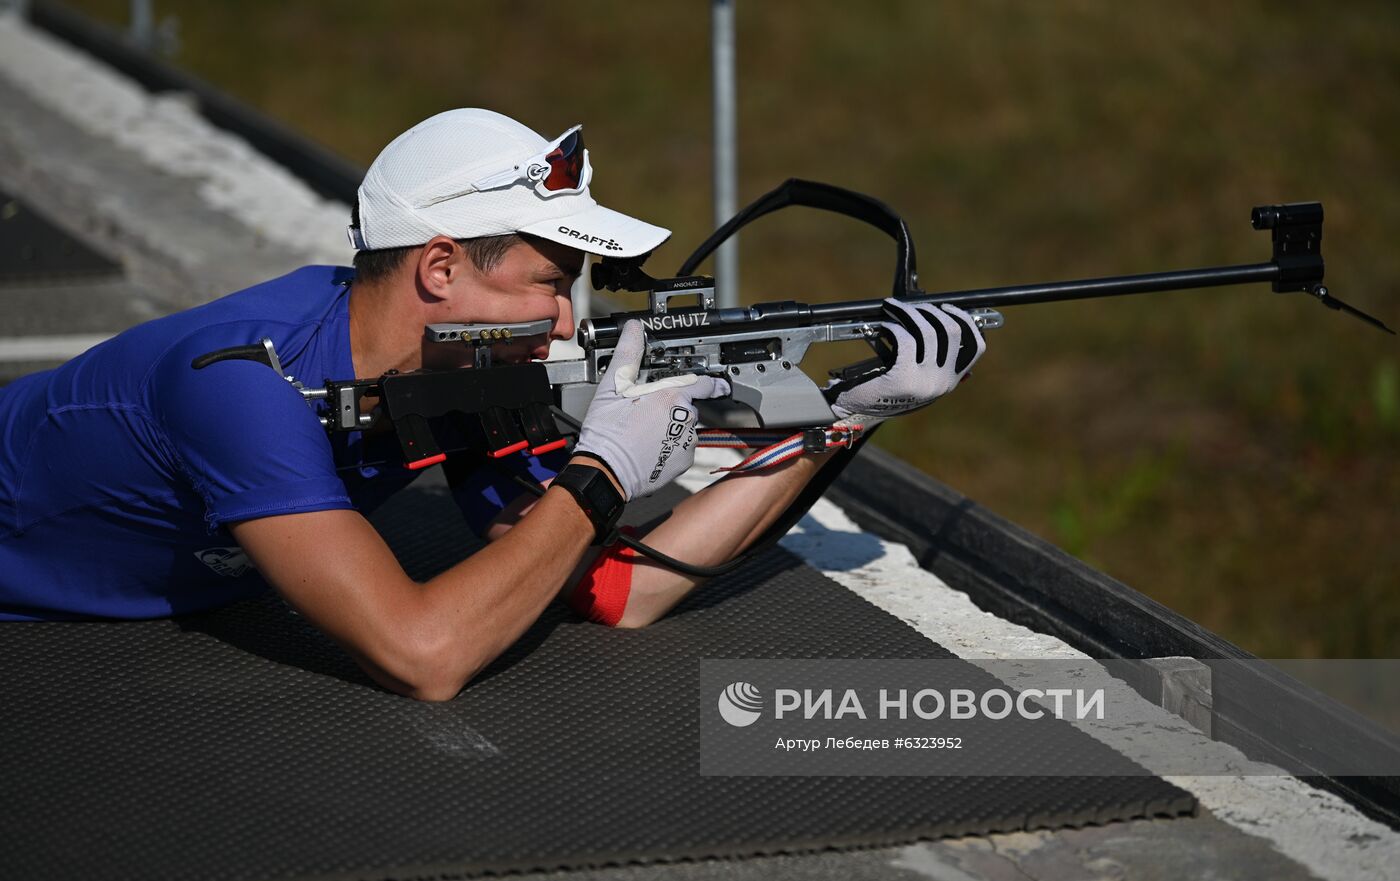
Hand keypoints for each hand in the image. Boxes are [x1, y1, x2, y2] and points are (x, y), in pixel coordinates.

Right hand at [574, 321, 730, 499]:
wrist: (607, 471)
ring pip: (685, 429)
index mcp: (672, 394)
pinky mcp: (684, 461)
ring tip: (645, 432)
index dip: (711, 382)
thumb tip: (634, 329)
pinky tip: (650, 448)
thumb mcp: (614, 386)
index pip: (704, 383)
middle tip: (648, 413)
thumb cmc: (609, 431)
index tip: (717, 383)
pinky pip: (682, 450)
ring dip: (671, 429)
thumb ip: (629, 353)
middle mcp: (686, 417)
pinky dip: (670, 448)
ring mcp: (687, 441)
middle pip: (688, 406)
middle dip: (673, 408)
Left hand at [827, 299, 985, 425]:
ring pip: (927, 332)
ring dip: (909, 313)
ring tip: (894, 308)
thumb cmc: (883, 388)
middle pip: (951, 332)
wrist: (857, 411)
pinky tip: (885, 325)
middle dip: (931, 311)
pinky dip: (894, 327)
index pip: (976, 347)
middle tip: (913, 305)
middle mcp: (943, 383)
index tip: (949, 308)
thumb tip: (947, 323)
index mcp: (950, 382)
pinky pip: (906, 339)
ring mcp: (925, 381)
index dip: (965, 321)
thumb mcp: (916, 378)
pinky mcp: (903, 377)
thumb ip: (934, 360)